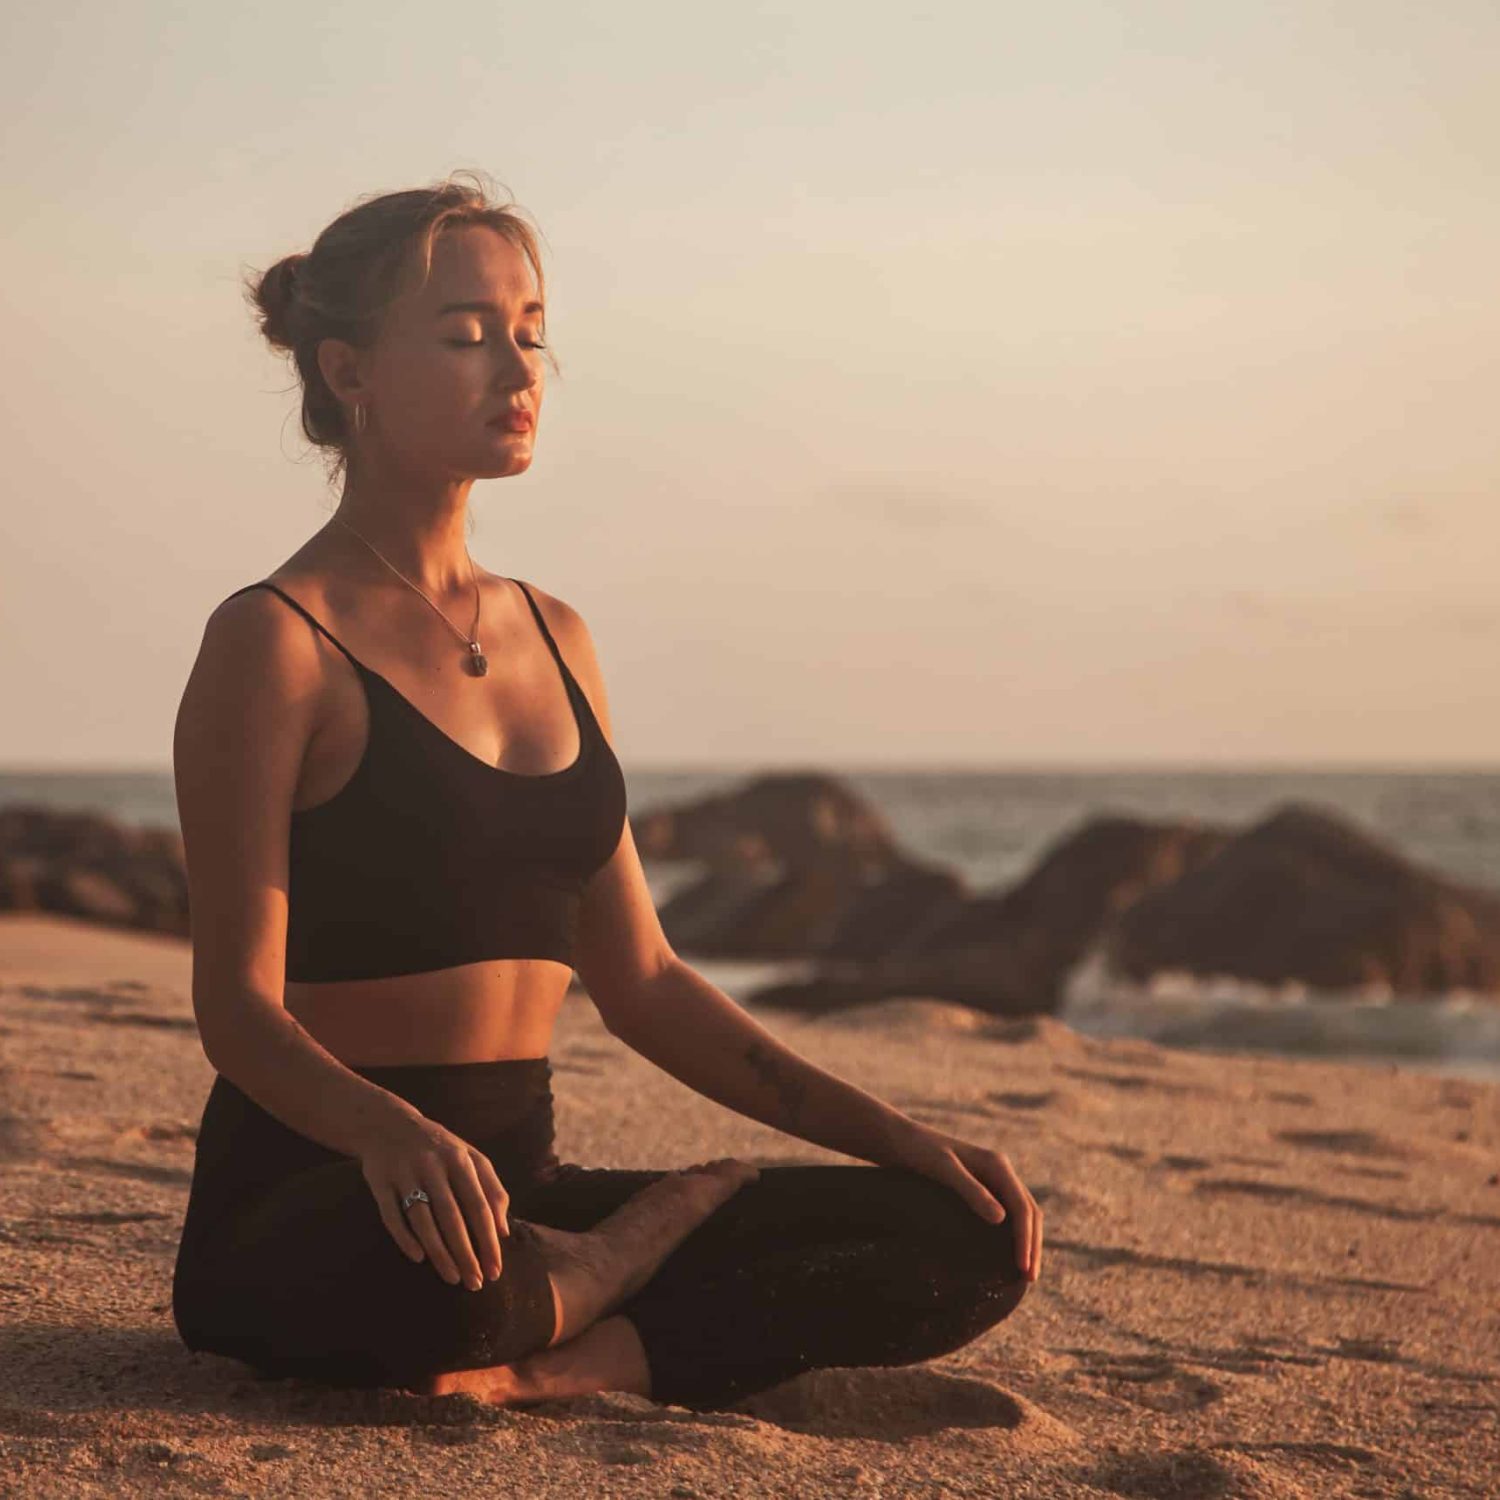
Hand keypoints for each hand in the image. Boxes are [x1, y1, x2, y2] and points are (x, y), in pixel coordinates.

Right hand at [356, 1104, 511, 1290]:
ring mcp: (405, 1173)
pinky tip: (418, 1258)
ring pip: (423, 1220)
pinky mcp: (380, 1182)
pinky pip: (391, 1215)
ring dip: (439, 1253)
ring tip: (452, 1278)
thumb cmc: (440, 1148)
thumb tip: (504, 1232)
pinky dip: (404, 1237)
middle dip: (466, 1254)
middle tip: (475, 1284)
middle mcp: (433, 1166)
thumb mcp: (470, 1158)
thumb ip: (492, 1189)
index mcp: (460, 1159)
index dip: (489, 1240)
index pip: (479, 1206)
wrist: (388, 1124)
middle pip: (452, 1217)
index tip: (495, 1270)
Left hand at [888, 1124, 1042, 1283]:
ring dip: (1027, 1242)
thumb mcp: (943, 1169)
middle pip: (1029, 1211)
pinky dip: (1013, 1235)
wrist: (900, 1140)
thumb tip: (1001, 1220)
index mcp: (997, 1165)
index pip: (1023, 1207)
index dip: (1026, 1239)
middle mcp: (1000, 1171)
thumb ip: (971, 1190)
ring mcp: (992, 1179)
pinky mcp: (981, 1188)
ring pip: (1021, 1213)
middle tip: (1030, 1279)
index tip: (1023, 1268)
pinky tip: (1007, 1255)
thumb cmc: (918, 1152)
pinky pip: (1007, 1214)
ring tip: (1024, 1274)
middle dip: (1032, 1245)